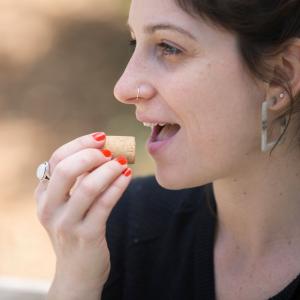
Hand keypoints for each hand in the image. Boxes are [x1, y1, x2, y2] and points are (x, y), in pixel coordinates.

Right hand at [35, 132, 131, 295]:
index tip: (102, 137)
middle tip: (111, 151)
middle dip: (92, 155)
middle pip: (66, 170)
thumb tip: (104, 149)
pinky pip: (105, 204)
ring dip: (109, 170)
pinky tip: (128, 175)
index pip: (57, 158)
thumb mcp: (68, 203)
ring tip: (123, 162)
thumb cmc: (77, 229)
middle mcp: (49, 208)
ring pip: (88, 187)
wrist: (77, 272)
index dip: (80, 144)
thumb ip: (79, 178)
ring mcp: (66, 224)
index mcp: (43, 195)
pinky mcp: (86, 236)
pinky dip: (118, 185)